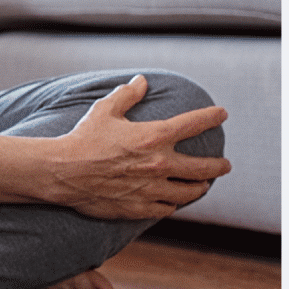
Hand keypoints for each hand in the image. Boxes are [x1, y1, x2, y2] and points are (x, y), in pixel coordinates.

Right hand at [35, 76, 230, 219]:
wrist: (63, 173)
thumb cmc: (84, 138)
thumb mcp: (105, 110)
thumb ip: (127, 95)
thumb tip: (141, 81)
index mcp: (154, 137)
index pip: (193, 124)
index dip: (211, 116)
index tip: (222, 114)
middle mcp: (159, 164)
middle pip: (202, 168)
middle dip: (218, 166)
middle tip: (225, 165)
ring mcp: (151, 189)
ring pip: (189, 192)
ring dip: (200, 188)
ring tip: (204, 185)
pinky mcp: (139, 207)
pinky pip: (166, 208)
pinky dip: (174, 203)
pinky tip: (174, 201)